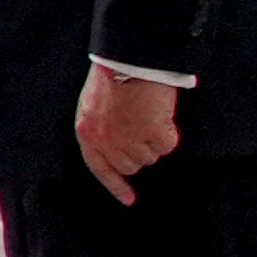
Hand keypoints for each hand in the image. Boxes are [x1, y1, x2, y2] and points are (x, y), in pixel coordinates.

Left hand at [75, 61, 179, 201]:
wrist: (129, 57)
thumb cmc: (114, 74)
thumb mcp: (95, 104)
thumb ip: (103, 128)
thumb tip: (119, 147)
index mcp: (87, 132)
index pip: (100, 168)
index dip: (115, 185)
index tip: (129, 199)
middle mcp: (106, 141)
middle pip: (131, 165)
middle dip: (139, 150)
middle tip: (142, 124)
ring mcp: (130, 140)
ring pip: (151, 156)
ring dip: (154, 138)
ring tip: (148, 111)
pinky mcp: (153, 134)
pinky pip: (167, 145)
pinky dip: (168, 132)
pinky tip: (161, 113)